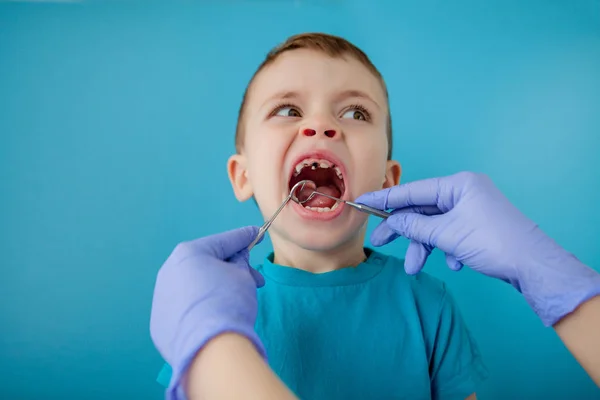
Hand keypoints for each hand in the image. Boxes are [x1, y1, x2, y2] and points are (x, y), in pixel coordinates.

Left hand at [150, 226, 265, 391]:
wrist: (208, 349)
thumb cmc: (228, 302)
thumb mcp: (243, 275)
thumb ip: (240, 261)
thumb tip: (237, 259)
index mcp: (189, 253)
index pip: (224, 241)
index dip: (245, 237)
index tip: (256, 233)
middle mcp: (169, 270)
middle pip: (207, 264)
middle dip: (233, 269)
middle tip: (256, 281)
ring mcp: (161, 297)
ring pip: (195, 286)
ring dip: (215, 288)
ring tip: (235, 300)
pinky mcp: (160, 322)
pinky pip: (185, 308)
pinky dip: (200, 308)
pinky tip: (215, 318)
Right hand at [356, 172, 599, 325]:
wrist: (534, 266)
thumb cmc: (493, 242)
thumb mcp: (447, 234)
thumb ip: (415, 226)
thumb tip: (394, 221)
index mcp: (458, 184)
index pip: (413, 190)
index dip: (386, 198)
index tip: (363, 201)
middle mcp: (464, 192)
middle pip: (423, 209)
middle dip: (404, 229)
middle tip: (380, 241)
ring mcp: (472, 209)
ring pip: (436, 225)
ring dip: (424, 246)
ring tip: (415, 267)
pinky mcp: (477, 226)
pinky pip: (451, 234)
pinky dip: (446, 249)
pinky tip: (455, 264)